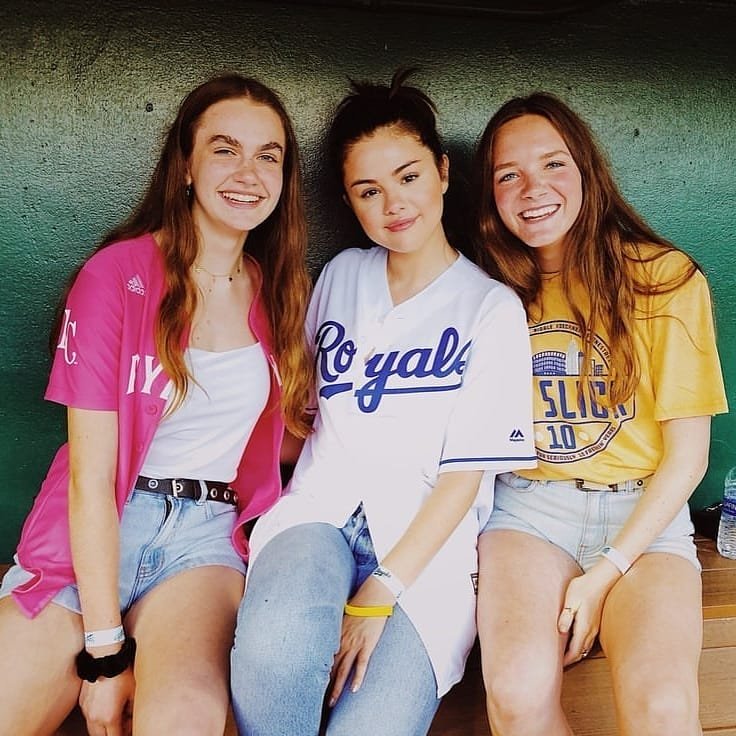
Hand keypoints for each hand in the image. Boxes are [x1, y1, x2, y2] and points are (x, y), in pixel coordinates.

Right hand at [79, 667, 134, 735]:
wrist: (105, 659)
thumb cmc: (121, 674)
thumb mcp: (133, 693)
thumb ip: (132, 711)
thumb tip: (131, 719)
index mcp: (110, 718)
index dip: (124, 735)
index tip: (128, 732)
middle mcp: (95, 718)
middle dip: (112, 734)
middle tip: (122, 727)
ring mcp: (87, 711)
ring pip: (93, 730)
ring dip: (103, 729)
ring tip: (114, 719)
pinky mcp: (82, 703)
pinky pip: (88, 717)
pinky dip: (96, 719)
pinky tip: (105, 710)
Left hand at [328, 577, 394, 706]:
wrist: (373, 597)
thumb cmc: (359, 604)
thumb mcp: (343, 615)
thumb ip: (337, 627)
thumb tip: (332, 633)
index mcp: (336, 635)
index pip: (324, 659)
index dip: (319, 674)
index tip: (313, 687)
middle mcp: (342, 642)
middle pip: (331, 668)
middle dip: (325, 687)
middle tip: (319, 702)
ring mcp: (355, 644)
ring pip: (343, 670)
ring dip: (337, 688)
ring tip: (332, 703)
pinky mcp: (367, 645)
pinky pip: (361, 664)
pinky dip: (358, 678)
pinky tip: (354, 689)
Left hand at [557, 563, 618, 666]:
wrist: (602, 579)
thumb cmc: (585, 587)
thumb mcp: (571, 600)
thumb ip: (566, 616)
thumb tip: (560, 631)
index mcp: (584, 627)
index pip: (574, 652)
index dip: (565, 661)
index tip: (556, 667)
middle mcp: (591, 631)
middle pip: (580, 653)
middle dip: (570, 660)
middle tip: (558, 666)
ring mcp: (595, 627)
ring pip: (585, 647)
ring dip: (575, 654)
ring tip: (564, 657)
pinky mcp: (596, 622)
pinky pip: (588, 640)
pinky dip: (580, 646)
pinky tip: (574, 642)